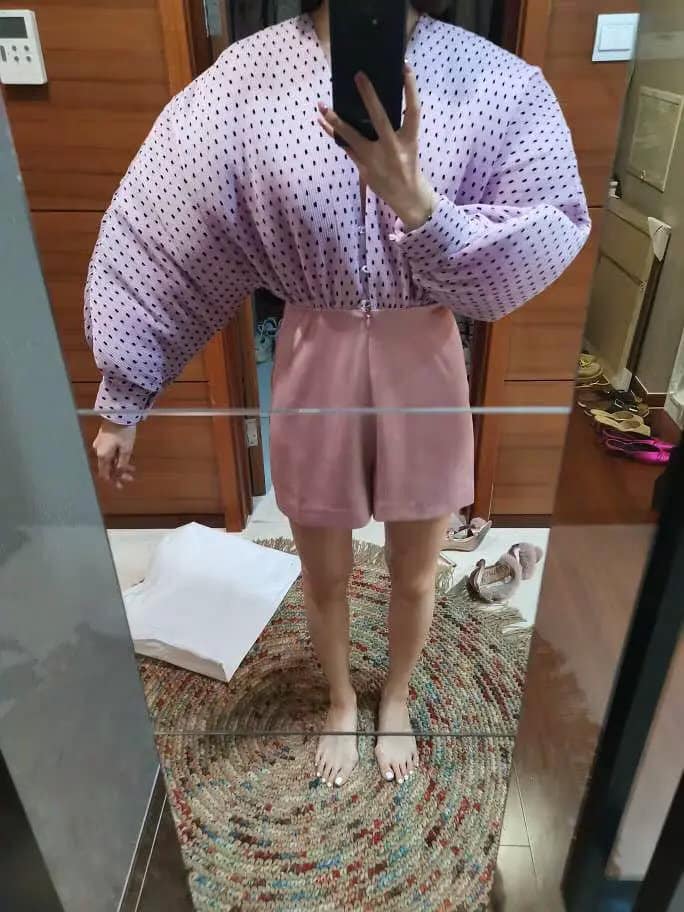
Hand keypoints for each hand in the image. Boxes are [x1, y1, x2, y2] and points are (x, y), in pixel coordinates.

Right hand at [92, 421, 136, 489]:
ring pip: (110, 460)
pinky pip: (110, 453)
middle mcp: (99, 451)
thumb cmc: (123, 431)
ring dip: (120, 466)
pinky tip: (127, 460)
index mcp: (103, 455)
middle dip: (118, 474)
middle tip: (130, 479)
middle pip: (107, 467)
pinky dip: (118, 458)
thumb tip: (119, 472)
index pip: (104, 473)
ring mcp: (100, 445)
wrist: (118, 413)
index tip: (120, 485)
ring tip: (132, 469)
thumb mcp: (126, 449)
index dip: (113, 480)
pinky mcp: (104, 439)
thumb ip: (122, 462)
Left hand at [318, 64, 436, 230]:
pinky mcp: (363, 167)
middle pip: (380, 118)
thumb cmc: (406, 163)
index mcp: (410, 140)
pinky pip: (345, 146)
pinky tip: (322, 121)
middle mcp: (393, 148)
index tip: (404, 66)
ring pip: (352, 136)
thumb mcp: (409, 144)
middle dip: (369, 97)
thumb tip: (374, 101)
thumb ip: (397, 126)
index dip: (410, 88)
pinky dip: (333, 133)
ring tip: (321, 105)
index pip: (413, 110)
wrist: (406, 196)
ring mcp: (375, 159)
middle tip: (358, 75)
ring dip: (335, 120)